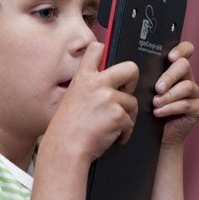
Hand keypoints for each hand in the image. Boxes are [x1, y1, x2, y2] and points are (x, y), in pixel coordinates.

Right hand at [45, 42, 138, 161]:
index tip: (108, 60)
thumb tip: (109, 87)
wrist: (65, 149)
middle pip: (130, 68)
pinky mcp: (118, 115)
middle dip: (133, 80)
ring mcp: (109, 98)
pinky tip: (111, 137)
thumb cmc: (66, 130)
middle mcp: (97, 83)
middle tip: (127, 92)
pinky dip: (124, 133)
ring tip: (110, 127)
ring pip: (132, 102)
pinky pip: (130, 122)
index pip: (96, 49)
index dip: (105, 51)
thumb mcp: (72, 99)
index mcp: (83, 78)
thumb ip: (89, 89)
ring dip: (126, 116)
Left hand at [153, 41, 198, 148]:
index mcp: (175, 69)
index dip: (180, 49)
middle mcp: (187, 78)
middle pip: (184, 66)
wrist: (156, 135)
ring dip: (169, 95)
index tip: (170, 57)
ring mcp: (194, 92)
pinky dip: (171, 108)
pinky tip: (159, 112)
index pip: (185, 50)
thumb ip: (143, 77)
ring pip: (186, 86)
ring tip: (155, 104)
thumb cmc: (147, 110)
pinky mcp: (198, 107)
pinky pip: (187, 104)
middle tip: (157, 88)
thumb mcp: (143, 90)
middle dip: (169, 76)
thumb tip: (130, 66)